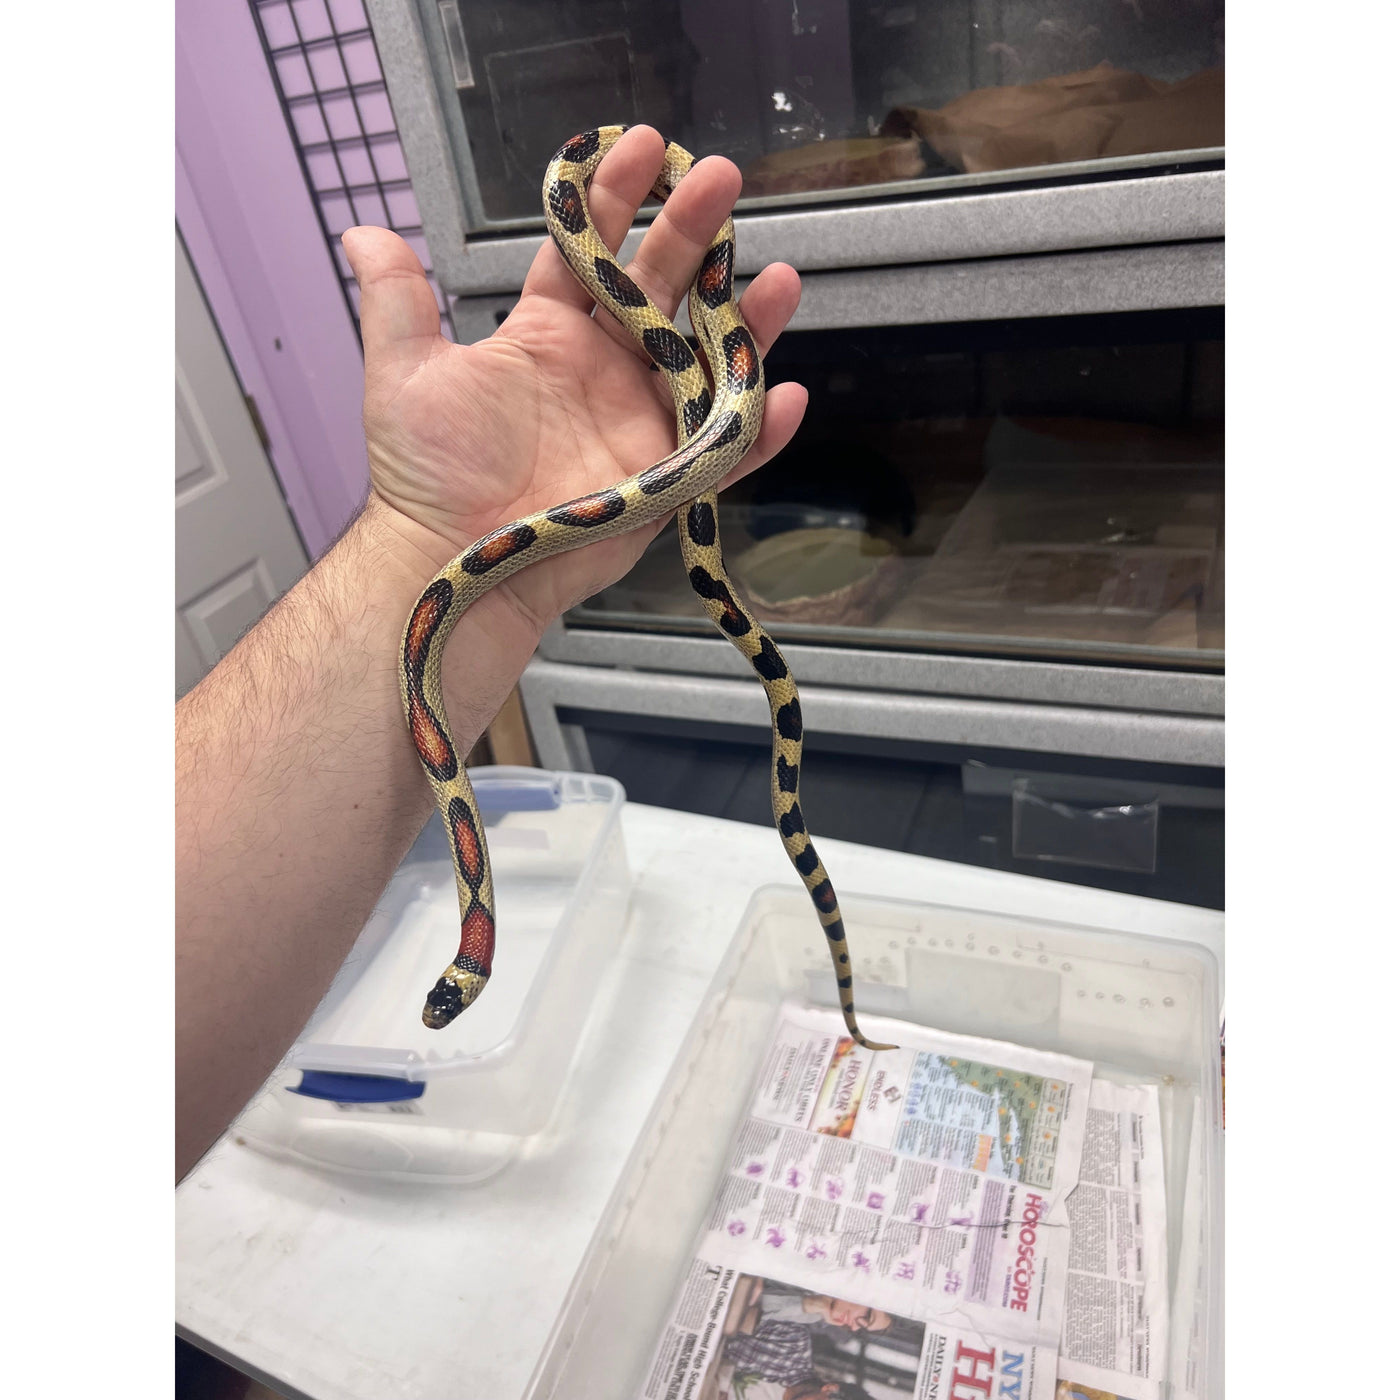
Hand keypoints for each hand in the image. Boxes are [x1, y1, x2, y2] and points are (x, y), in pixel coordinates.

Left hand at [343, 125, 808, 633]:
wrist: (456, 558)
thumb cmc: (428, 475)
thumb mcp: (404, 375)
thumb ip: (398, 303)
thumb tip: (362, 230)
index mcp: (547, 335)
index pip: (590, 253)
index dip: (616, 200)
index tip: (643, 148)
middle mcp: (602, 369)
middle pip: (659, 287)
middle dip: (692, 230)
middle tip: (722, 179)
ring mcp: (638, 421)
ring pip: (706, 360)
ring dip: (746, 320)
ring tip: (781, 278)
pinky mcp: (664, 477)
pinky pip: (722, 452)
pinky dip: (759, 432)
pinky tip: (788, 396)